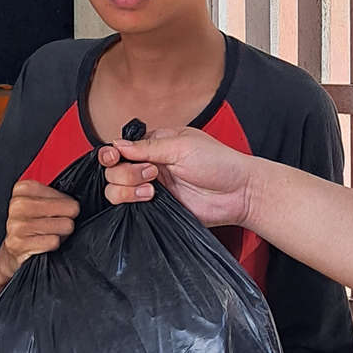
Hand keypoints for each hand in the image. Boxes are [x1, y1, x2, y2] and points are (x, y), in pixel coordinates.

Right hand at [0, 177, 78, 293]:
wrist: (12, 250)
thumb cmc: (31, 224)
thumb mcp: (41, 203)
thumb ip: (56, 196)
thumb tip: (76, 204)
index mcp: (23, 189)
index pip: (65, 196)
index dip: (67, 206)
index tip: (57, 211)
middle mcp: (18, 205)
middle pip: (69, 210)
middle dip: (67, 219)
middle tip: (57, 224)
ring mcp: (17, 225)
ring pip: (65, 225)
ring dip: (62, 233)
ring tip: (51, 233)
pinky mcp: (20, 243)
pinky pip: (54, 241)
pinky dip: (53, 244)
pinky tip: (44, 243)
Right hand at [97, 128, 256, 229]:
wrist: (239, 193)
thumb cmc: (219, 163)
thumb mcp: (182, 145)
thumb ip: (148, 146)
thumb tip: (117, 145)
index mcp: (156, 144)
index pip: (121, 147)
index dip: (113, 153)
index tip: (115, 157)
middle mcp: (150, 165)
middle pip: (114, 169)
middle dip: (126, 172)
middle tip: (153, 172)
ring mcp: (151, 188)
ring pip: (115, 189)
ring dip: (127, 188)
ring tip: (152, 189)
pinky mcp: (156, 208)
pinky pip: (128, 208)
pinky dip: (131, 203)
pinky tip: (151, 199)